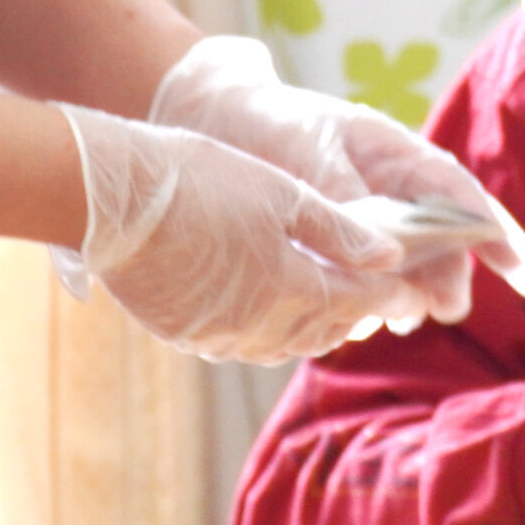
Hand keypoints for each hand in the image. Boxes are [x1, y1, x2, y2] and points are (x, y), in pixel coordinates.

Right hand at [56, 103, 408, 362]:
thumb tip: (390, 255)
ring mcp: (214, 335)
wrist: (110, 197)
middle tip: (377, 298)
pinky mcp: (182, 333)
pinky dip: (268, 330)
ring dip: (312, 326)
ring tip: (330, 305)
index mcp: (283, 284)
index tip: (413, 292)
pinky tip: (269, 310)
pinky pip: (240, 343)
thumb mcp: (279, 193)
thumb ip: (338, 229)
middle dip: (353, 314)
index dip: (387, 295)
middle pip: (320, 328)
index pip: (353, 300)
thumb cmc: (198, 180)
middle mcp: (252, 323)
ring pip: (281, 343)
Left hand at [147, 36, 524, 327]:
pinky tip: (360, 318)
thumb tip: (388, 250)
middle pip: (439, 236)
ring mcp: (362, 211)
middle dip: (450, 274)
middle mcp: (386, 184)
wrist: (214, 117)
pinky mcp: (333, 235)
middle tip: (448, 310)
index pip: (460, 195)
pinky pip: (365, 270)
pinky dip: (370, 294)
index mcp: (393, 153)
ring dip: (412, 290)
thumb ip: (348, 196)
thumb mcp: (307, 151)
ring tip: (403, 319)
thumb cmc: (268, 123)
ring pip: (405, 260)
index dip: (497, 236)